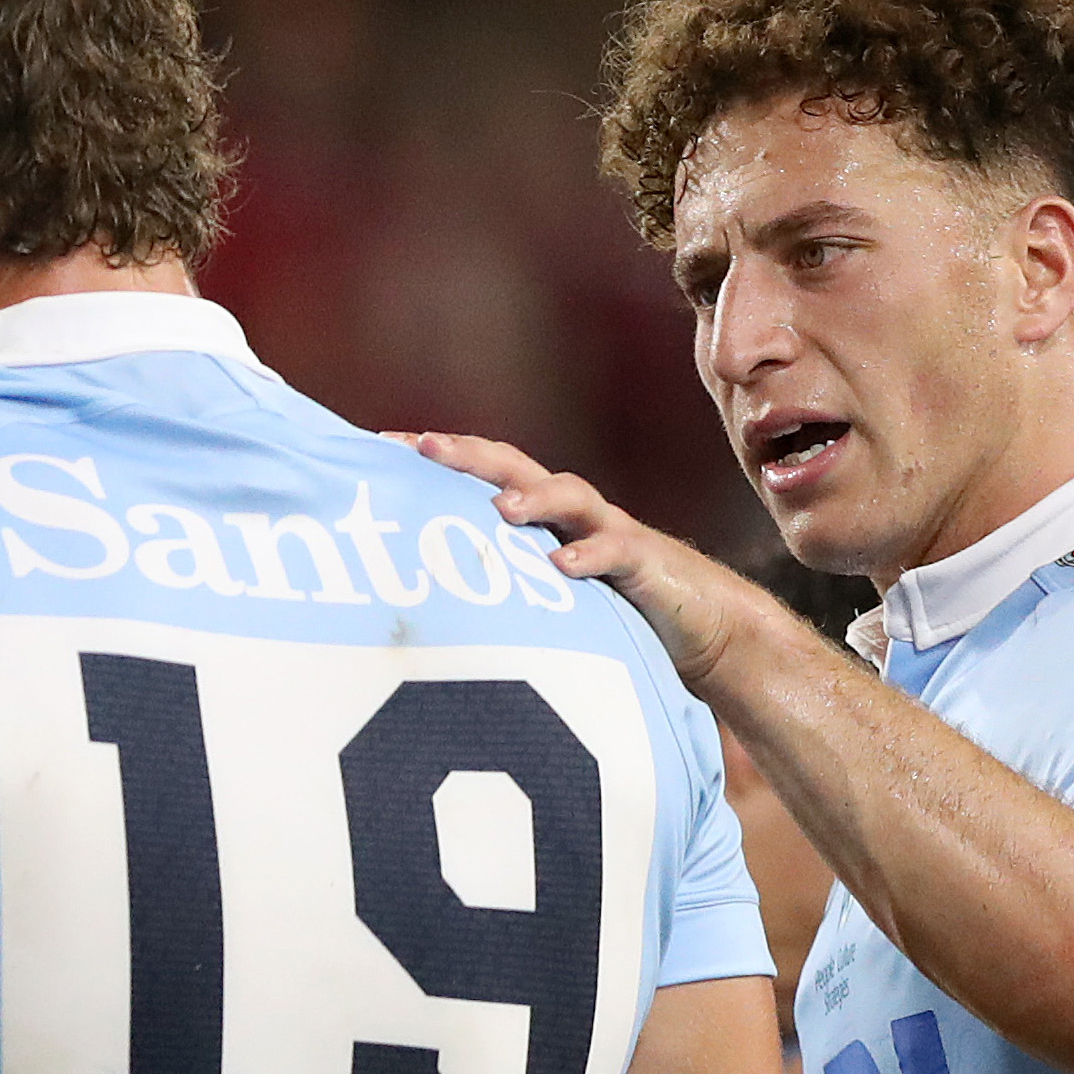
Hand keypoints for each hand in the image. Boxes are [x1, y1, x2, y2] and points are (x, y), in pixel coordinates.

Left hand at [396, 430, 799, 700]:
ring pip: (569, 498)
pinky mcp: (645, 567)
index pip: (479, 475)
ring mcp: (608, 534)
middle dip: (469, 455)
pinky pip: (617, 553)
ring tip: (500, 509)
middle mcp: (568, 516)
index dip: (435, 458)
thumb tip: (409, 597)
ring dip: (533, 499)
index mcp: (538, 519)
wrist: (698, 626)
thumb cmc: (603, 609)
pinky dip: (589, 557)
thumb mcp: (536, 593)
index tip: (375, 447)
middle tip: (423, 447)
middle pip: (515, 469)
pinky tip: (562, 566)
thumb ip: (491, 581)